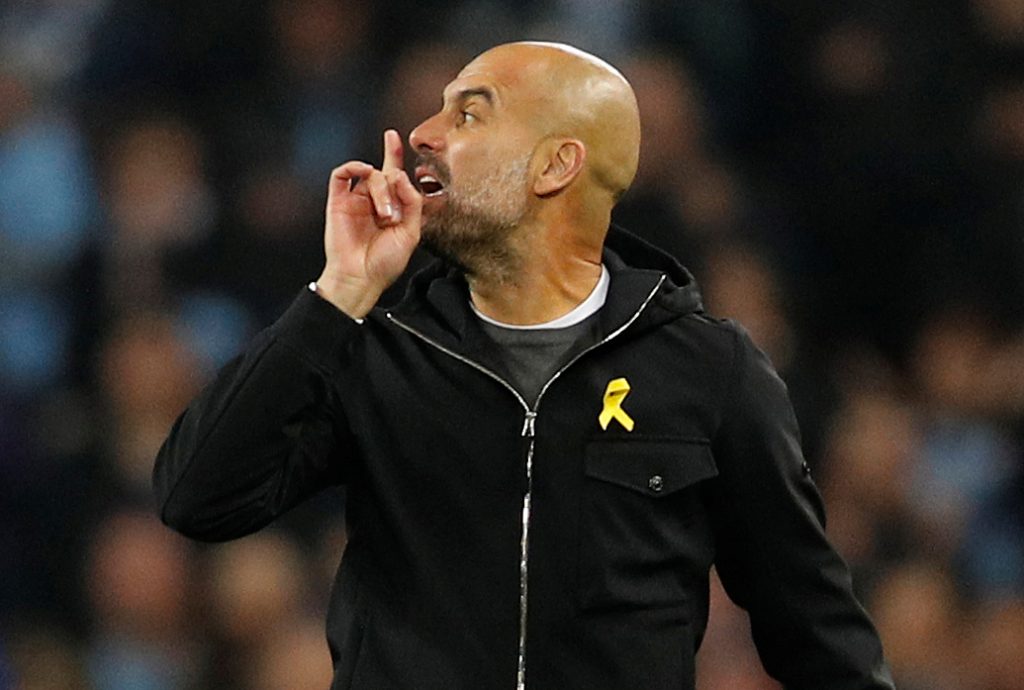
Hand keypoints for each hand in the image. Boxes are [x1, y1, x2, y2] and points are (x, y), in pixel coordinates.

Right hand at [315, 129, 422, 317]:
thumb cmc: (385, 262)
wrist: (360, 278)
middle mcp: (373, 201)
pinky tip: (363, 172)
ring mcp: (355, 200)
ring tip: (383, 215)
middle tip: (392, 216)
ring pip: (370, 175)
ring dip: (381, 190)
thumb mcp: (410, 233)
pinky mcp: (337, 202)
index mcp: (392, 208)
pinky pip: (342, 174)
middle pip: (387, 175)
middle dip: (394, 189)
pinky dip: (353, 167)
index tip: (393, 135)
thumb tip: (401, 175)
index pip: (394, 175)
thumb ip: (412, 203)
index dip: (394, 154)